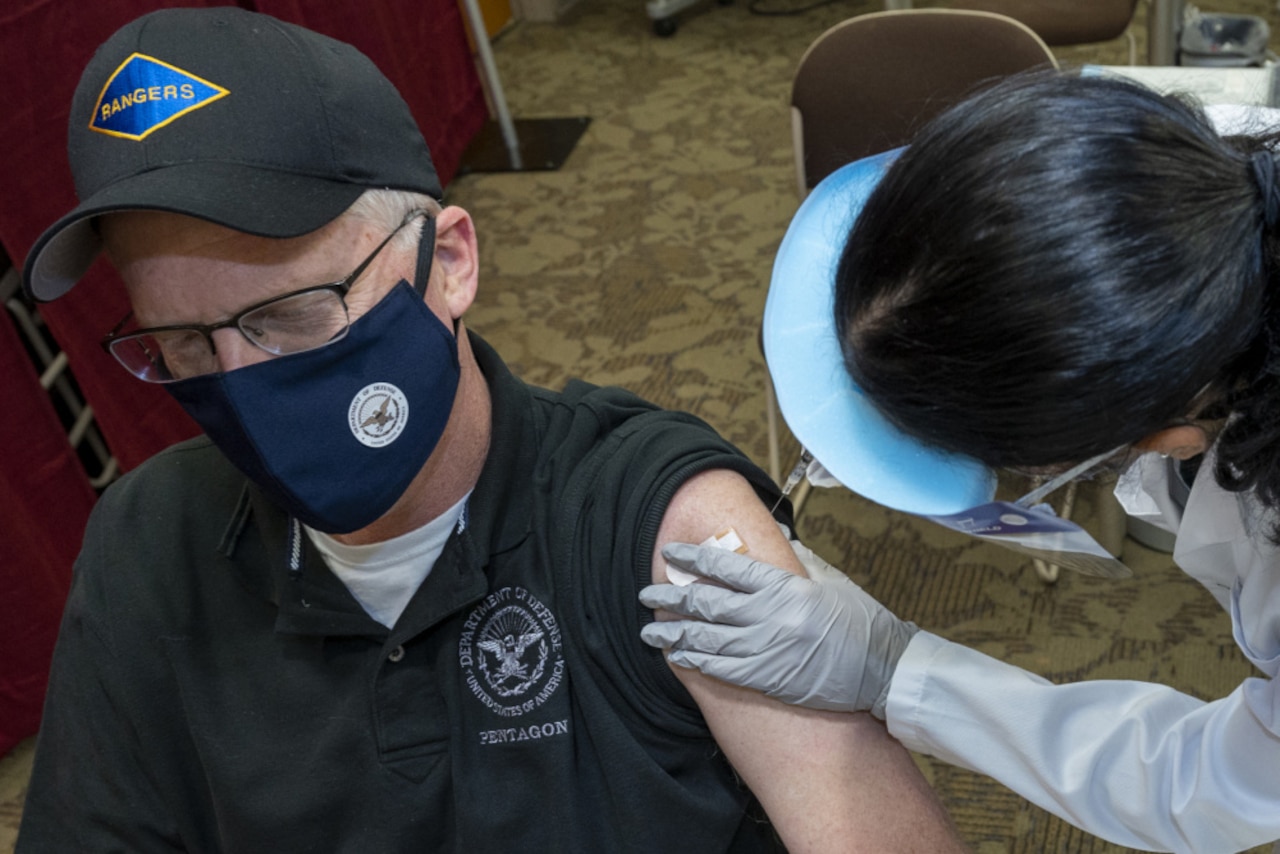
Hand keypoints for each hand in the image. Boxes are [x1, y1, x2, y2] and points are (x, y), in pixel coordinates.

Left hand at [640, 539, 917, 718]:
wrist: (885, 671)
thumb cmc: (863, 624)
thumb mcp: (831, 584)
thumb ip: (797, 565)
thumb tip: (775, 543)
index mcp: (785, 587)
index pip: (727, 567)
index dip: (693, 559)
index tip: (671, 554)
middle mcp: (770, 617)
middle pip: (707, 603)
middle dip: (672, 598)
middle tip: (648, 595)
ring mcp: (767, 650)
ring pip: (707, 639)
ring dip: (675, 635)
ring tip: (650, 633)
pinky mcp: (769, 680)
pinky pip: (723, 670)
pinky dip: (697, 663)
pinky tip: (679, 658)